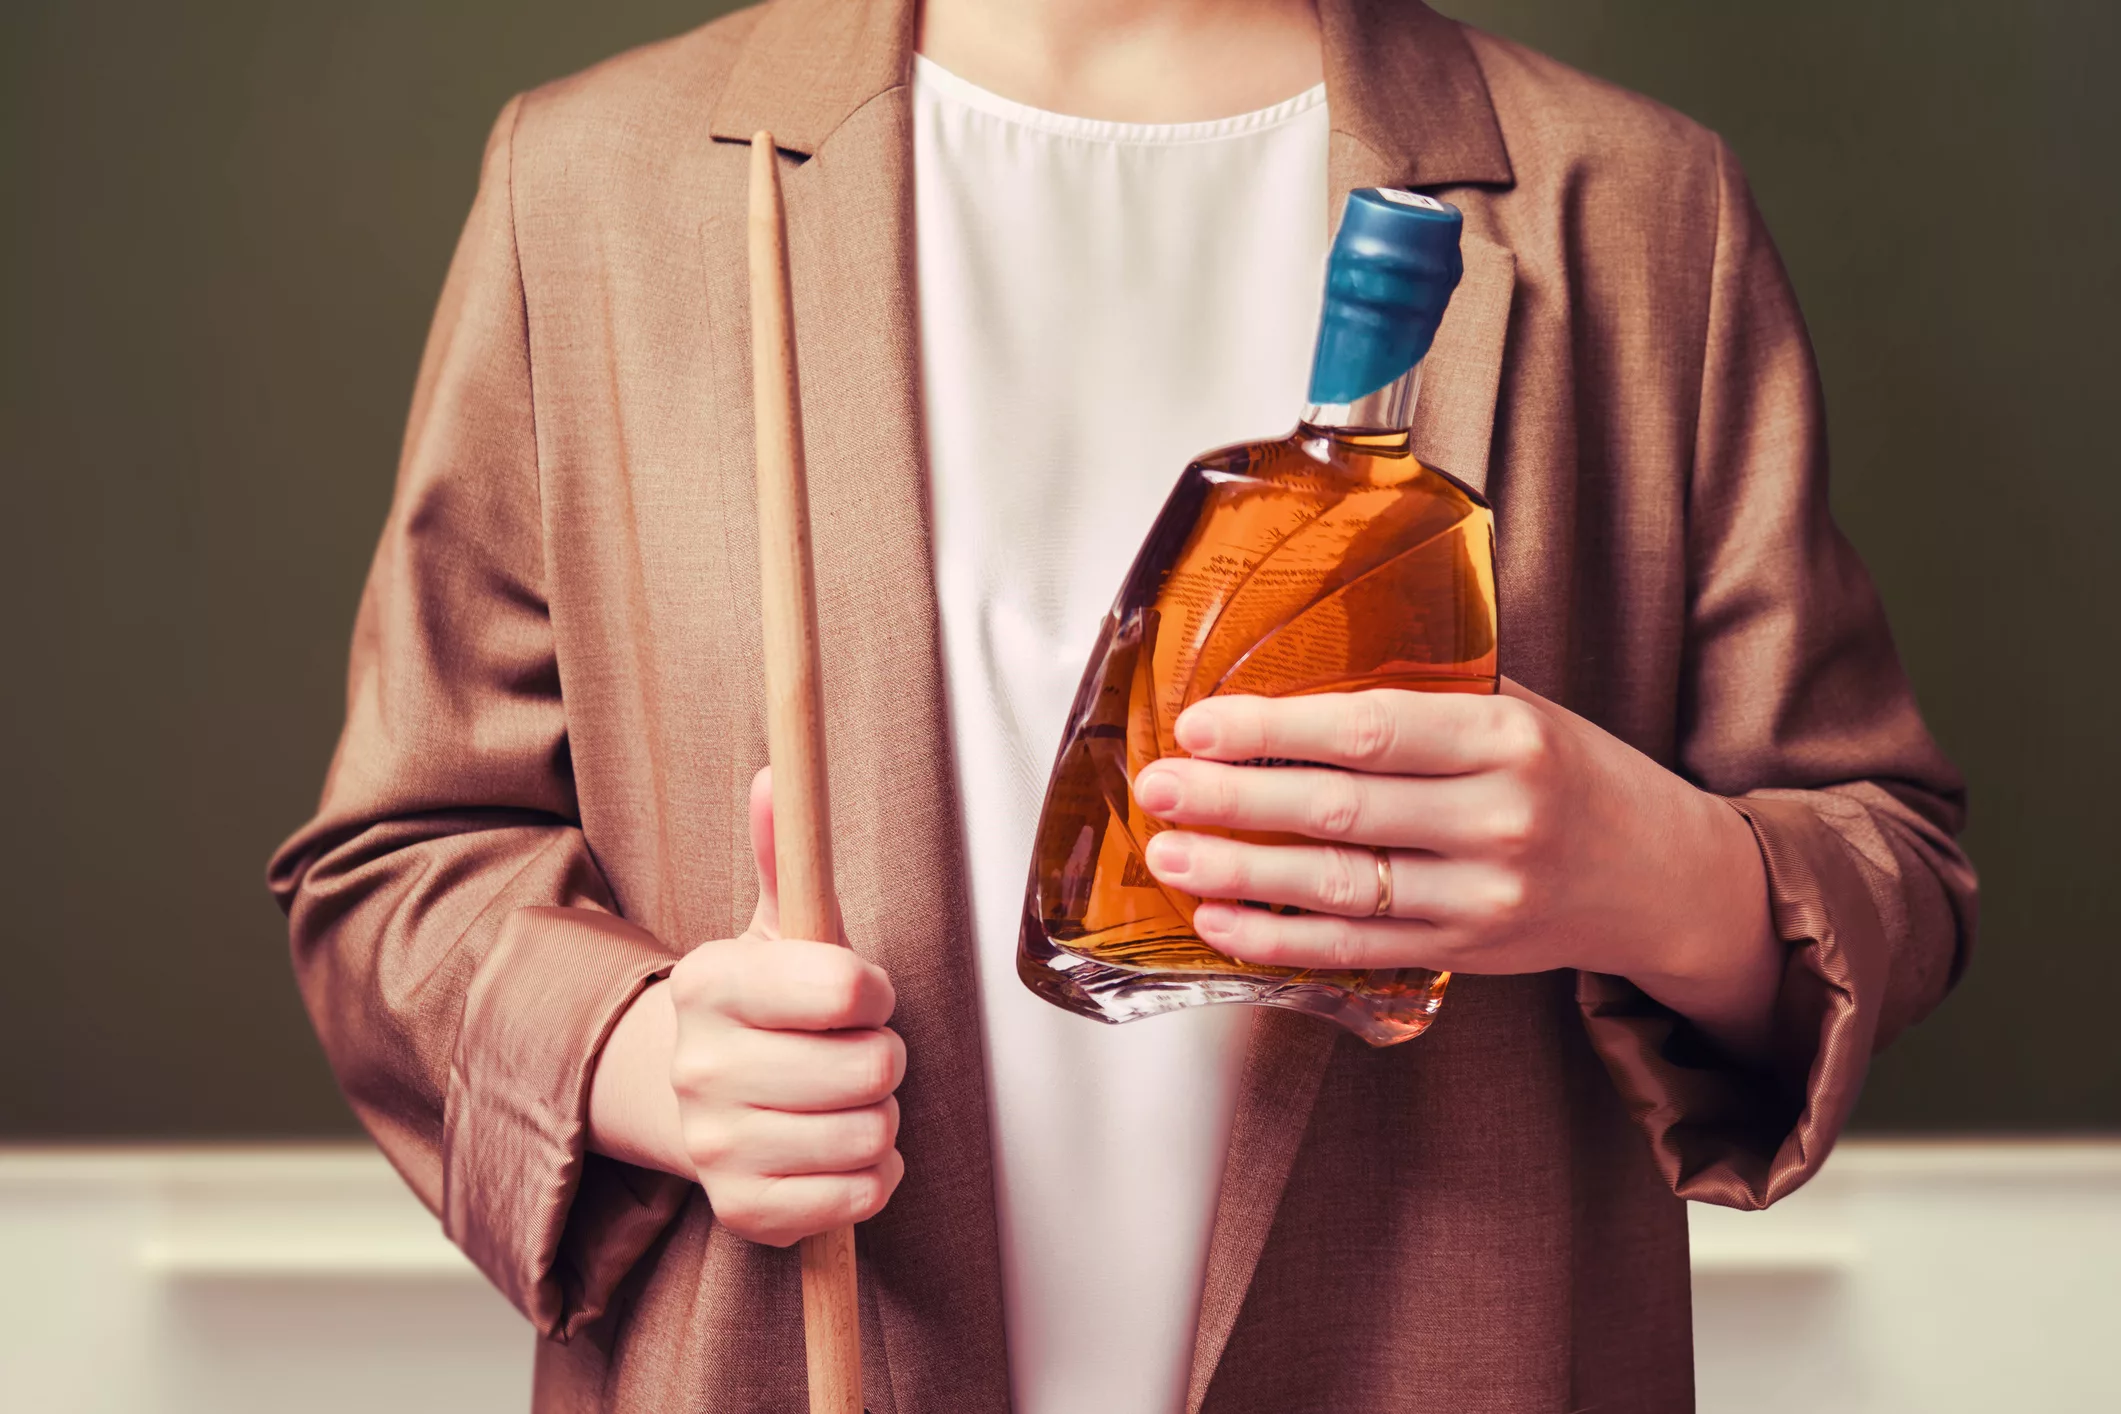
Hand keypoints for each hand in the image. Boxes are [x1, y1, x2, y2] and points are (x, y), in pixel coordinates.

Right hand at [587, 767, 904, 1246]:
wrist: (698, 1098)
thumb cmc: (766, 1008)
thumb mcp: (780, 927)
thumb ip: (787, 854)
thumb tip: (776, 774)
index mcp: (711, 983)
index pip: (847, 990)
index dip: (875, 991)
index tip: (859, 993)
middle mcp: (700, 1067)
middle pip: (871, 1069)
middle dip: (884, 1057)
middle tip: (852, 1052)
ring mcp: (716, 1145)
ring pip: (872, 1132)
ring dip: (881, 1116)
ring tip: (845, 1099)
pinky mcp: (742, 1212)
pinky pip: (860, 1199)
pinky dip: (872, 1176)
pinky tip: (839, 1150)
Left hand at [1131, 682, 1781, 1057]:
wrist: (1661, 874)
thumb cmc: (1569, 774)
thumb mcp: (1518, 710)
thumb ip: (1424, 695)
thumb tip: (1289, 670)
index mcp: (1510, 738)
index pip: (1371, 729)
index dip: (1274, 729)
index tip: (1200, 724)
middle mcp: (1500, 819)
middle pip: (1340, 810)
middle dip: (1233, 800)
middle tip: (1156, 788)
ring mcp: (1483, 896)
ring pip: (1337, 887)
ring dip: (1239, 872)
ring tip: (1168, 854)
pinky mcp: (1464, 953)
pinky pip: (1352, 951)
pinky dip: (1277, 940)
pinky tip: (1218, 921)